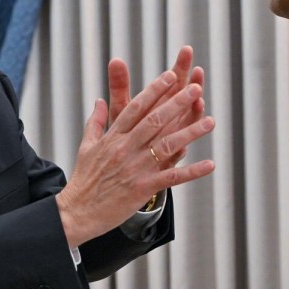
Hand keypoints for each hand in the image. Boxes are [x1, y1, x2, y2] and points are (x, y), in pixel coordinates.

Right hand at [56, 69, 214, 246]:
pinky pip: (172, 177)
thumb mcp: (85, 146)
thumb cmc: (83, 180)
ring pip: (167, 145)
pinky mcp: (142, 188)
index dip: (154, 90)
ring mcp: (135, 168)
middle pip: (155, 120)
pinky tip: (210, 164)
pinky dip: (192, 171)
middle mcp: (125, 148)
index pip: (136, 107)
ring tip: (210, 121)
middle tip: (195, 89)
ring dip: (190, 132)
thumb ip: (95, 122)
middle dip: (177, 103)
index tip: (170, 76)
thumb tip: (98, 100)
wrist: (78, 212)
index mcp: (113, 137)